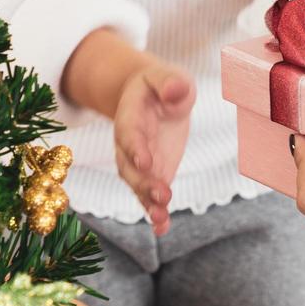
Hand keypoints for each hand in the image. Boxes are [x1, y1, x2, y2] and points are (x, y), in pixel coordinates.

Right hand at [114, 62, 195, 234]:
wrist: (151, 98)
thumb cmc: (160, 86)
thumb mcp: (166, 77)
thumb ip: (170, 82)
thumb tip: (174, 90)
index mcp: (130, 117)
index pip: (130, 134)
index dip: (136, 148)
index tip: (145, 161)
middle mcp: (129, 145)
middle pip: (131, 167)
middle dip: (144, 183)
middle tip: (161, 196)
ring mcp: (139, 163)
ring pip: (139, 186)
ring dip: (149, 203)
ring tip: (161, 219)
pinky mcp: (153, 175)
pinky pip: (150, 196)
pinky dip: (156, 213)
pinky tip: (162, 228)